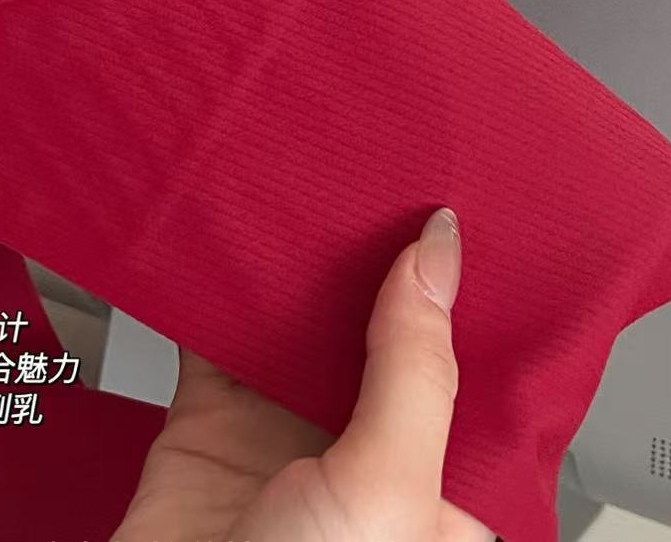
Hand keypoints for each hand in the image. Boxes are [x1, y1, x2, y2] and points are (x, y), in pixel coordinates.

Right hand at [112, 209, 492, 541]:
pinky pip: (214, 336)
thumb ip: (413, 371)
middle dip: (369, 265)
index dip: (459, 298)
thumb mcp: (385, 491)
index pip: (462, 374)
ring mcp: (282, 440)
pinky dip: (212, 283)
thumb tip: (439, 256)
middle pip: (373, 339)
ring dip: (293, 266)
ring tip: (304, 186)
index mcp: (435, 494)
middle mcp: (363, 462)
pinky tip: (222, 234)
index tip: (452, 215)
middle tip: (373, 177)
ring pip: (295, 327)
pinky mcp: (209, 425)